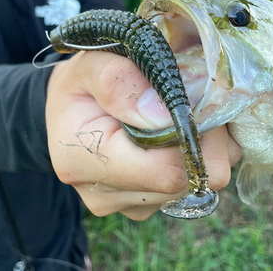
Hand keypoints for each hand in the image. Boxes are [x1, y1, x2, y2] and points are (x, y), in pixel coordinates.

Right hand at [46, 51, 240, 220]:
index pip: (166, 171)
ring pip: (194, 186)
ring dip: (202, 148)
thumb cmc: (79, 84)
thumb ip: (119, 82)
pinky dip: (197, 157)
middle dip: (203, 139)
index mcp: (83, 161)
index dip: (194, 135)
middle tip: (197, 98)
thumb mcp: (89, 66)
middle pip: (186, 182)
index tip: (198, 98)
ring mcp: (128, 205)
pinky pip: (191, 187)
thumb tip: (165, 115)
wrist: (69, 109)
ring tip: (181, 113)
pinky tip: (179, 131)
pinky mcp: (147, 205)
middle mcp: (105, 195)